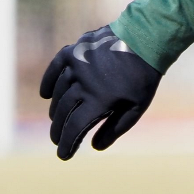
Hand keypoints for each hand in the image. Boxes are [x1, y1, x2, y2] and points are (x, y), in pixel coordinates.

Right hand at [39, 25, 161, 159]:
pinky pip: (55, 67)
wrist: (147, 38)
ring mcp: (78, 65)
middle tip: (57, 139)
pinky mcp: (76, 50)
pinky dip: (48, 81)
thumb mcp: (136, 107)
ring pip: (59, 93)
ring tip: (57, 119)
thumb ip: (115, 128)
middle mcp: (84, 84)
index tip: (63, 155)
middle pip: (63, 113)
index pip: (75, 128)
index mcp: (100, 100)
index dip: (67, 144)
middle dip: (58, 130)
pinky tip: (46, 94)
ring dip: (56, 109)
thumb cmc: (143, 76)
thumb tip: (94, 147)